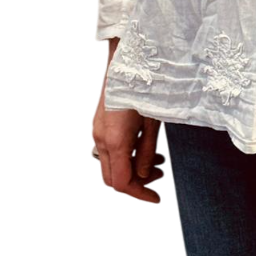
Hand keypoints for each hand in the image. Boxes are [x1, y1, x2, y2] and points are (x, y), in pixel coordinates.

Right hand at [91, 67, 165, 204]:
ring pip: (110, 165)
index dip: (139, 194)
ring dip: (131, 170)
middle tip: (159, 180)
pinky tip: (145, 150)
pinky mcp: (98, 123)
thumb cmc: (145, 86)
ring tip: (158, 165)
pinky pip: (109, 150)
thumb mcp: (153, 121)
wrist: (127, 57)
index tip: (158, 199)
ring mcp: (96, 130)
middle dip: (135, 185)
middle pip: (111, 178)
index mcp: (114, 140)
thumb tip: (145, 175)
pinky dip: (125, 157)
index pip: (121, 183)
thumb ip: (147, 151)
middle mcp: (100, 139)